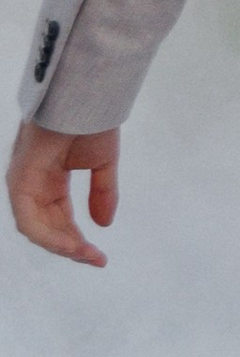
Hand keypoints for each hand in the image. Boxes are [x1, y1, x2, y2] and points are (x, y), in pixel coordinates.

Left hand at [8, 120, 119, 268]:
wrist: (85, 97)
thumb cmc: (91, 122)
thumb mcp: (102, 164)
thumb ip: (101, 193)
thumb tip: (103, 225)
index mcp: (48, 181)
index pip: (59, 220)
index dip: (77, 241)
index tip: (100, 257)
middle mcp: (32, 185)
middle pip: (47, 228)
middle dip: (71, 247)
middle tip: (96, 259)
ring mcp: (23, 183)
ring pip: (35, 229)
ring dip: (61, 246)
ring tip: (87, 254)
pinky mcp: (20, 180)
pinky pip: (28, 219)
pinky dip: (49, 236)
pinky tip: (72, 244)